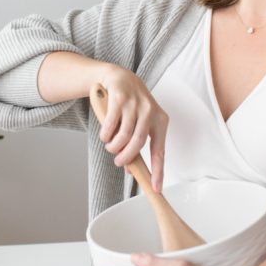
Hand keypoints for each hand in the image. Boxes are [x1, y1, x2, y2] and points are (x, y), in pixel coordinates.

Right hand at [97, 65, 168, 191]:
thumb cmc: (131, 105)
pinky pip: (110, 125)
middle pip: (137, 143)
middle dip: (125, 157)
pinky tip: (105, 135)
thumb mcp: (139, 123)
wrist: (120, 77)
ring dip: (114, 146)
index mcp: (160, 120)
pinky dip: (105, 135)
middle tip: (119, 162)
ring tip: (111, 147)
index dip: (158, 171)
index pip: (160, 151)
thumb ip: (136, 144)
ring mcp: (134, 104)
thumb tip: (131, 170)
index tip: (156, 188)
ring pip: (123, 135)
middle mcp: (150, 111)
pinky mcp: (119, 99)